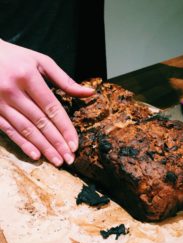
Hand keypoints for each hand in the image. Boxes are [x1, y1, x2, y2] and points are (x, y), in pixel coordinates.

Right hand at [0, 40, 93, 165]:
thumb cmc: (15, 58)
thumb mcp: (40, 61)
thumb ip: (65, 80)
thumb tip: (89, 92)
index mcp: (28, 77)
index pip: (52, 108)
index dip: (65, 128)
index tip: (75, 144)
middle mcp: (13, 91)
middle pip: (41, 122)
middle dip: (57, 143)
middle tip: (69, 159)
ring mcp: (0, 102)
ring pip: (26, 130)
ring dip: (43, 148)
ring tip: (57, 161)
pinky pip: (9, 130)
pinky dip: (22, 144)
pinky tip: (35, 155)